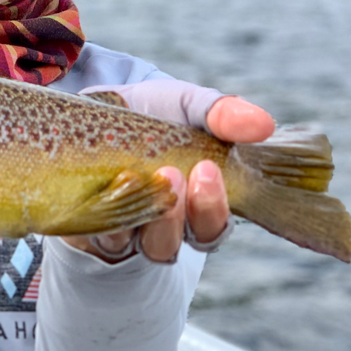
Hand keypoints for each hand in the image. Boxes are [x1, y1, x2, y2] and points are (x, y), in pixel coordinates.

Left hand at [63, 95, 272, 262]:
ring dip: (142, 216)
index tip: (208, 170)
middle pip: (177, 244)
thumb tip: (263, 125)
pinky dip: (103, 212)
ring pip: (138, 243)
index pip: (213, 227)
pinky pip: (96, 232)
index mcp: (195, 205)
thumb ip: (222, 114)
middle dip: (182, 215)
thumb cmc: (152, 113)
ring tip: (137, 177)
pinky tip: (107, 186)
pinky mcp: (86, 224)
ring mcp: (124, 229)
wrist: (92, 107)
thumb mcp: (188, 105)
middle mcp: (162, 226)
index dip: (214, 209)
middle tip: (176, 174)